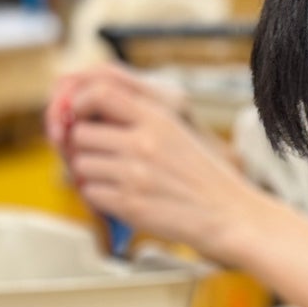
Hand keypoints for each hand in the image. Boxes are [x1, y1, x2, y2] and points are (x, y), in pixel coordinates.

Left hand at [49, 68, 262, 263]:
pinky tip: (121, 198)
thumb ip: (137, 118)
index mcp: (157, 117)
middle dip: (84, 147)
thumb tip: (85, 116)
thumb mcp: (175, 131)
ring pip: (81, 165)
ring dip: (90, 174)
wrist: (228, 215)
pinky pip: (90, 193)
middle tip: (100, 158)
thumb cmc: (199, 175)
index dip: (79, 103)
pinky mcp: (129, 204)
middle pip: (81, 133)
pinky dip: (99, 197)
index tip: (79, 116)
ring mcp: (134, 174)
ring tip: (114, 180)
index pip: (100, 92)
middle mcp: (143, 142)